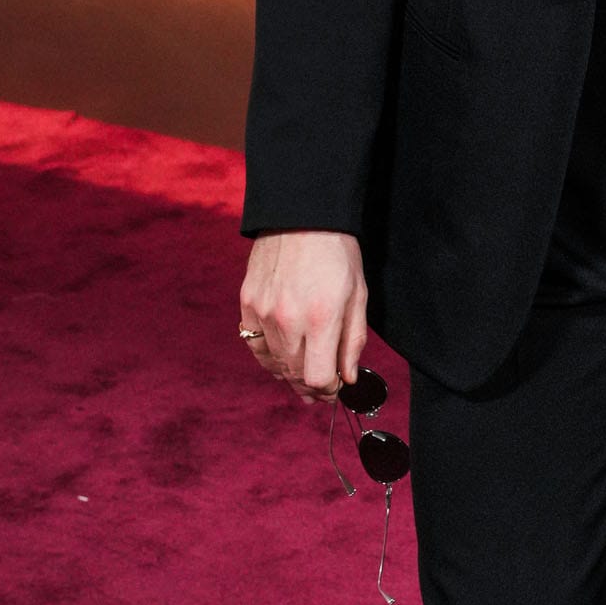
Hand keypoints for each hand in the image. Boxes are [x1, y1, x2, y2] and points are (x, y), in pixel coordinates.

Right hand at [238, 229, 367, 402]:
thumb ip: (352, 341)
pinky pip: (255, 345)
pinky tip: (280, 360)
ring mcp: (263, 312)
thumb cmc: (337, 252)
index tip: (336, 387)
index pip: (318, 378)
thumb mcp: (358, 295)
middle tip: (322, 388)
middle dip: (311, 386)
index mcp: (321, 318)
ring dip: (290, 373)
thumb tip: (347, 378)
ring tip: (303, 376)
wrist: (302, 215)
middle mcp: (288, 319)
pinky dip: (268, 358)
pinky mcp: (247, 303)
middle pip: (296, 374)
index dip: (329, 389)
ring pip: (275, 363)